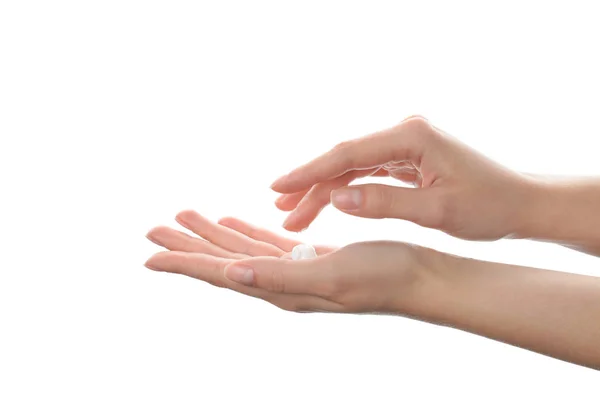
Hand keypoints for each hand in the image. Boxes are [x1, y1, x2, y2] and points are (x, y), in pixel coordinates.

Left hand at [145, 210, 438, 314]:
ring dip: (212, 234)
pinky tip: (233, 223)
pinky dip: (245, 232)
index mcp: (279, 288)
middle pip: (222, 260)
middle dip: (188, 244)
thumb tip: (228, 276)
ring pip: (241, 249)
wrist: (420, 277)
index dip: (184, 263)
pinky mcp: (310, 258)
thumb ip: (278, 277)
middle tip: (154, 228)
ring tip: (186, 217)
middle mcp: (280, 282)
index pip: (218, 274)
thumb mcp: (330, 275)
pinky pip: (267, 244)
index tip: (149, 254)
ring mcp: (295, 270)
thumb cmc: (383, 277)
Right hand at [271, 115, 538, 240]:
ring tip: (294, 214)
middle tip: (282, 210)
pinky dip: (345, 189)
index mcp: (412, 136)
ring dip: (324, 189)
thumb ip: (385, 203)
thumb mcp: (437, 211)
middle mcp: (405, 133)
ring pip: (352, 167)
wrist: (521, 203)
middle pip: (345, 159)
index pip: (348, 153)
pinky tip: (326, 202)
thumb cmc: (489, 206)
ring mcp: (406, 144)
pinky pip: (367, 172)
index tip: (278, 187)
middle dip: (311, 185)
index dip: (310, 171)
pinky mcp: (408, 157)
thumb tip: (336, 198)